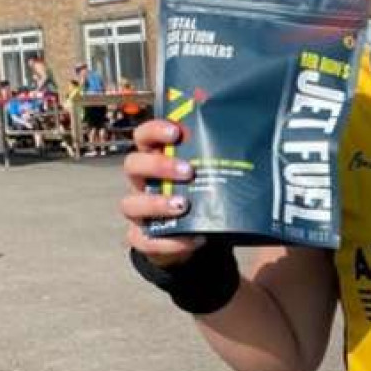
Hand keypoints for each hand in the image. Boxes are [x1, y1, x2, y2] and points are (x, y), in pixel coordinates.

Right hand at [121, 119, 202, 267]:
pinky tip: (194, 239)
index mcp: (154, 159)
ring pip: (129, 204)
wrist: (196, 234)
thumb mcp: (207, 172)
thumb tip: (242, 128)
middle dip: (159, 166)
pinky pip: (144, 240)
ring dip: (156, 204)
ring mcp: (138, 211)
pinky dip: (169, 242)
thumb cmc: (200, 194)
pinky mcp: (142, 238)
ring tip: (184, 205)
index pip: (143, 137)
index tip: (176, 131)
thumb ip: (216, 152)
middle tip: (189, 171)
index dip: (153, 130)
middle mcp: (141, 182)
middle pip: (133, 165)